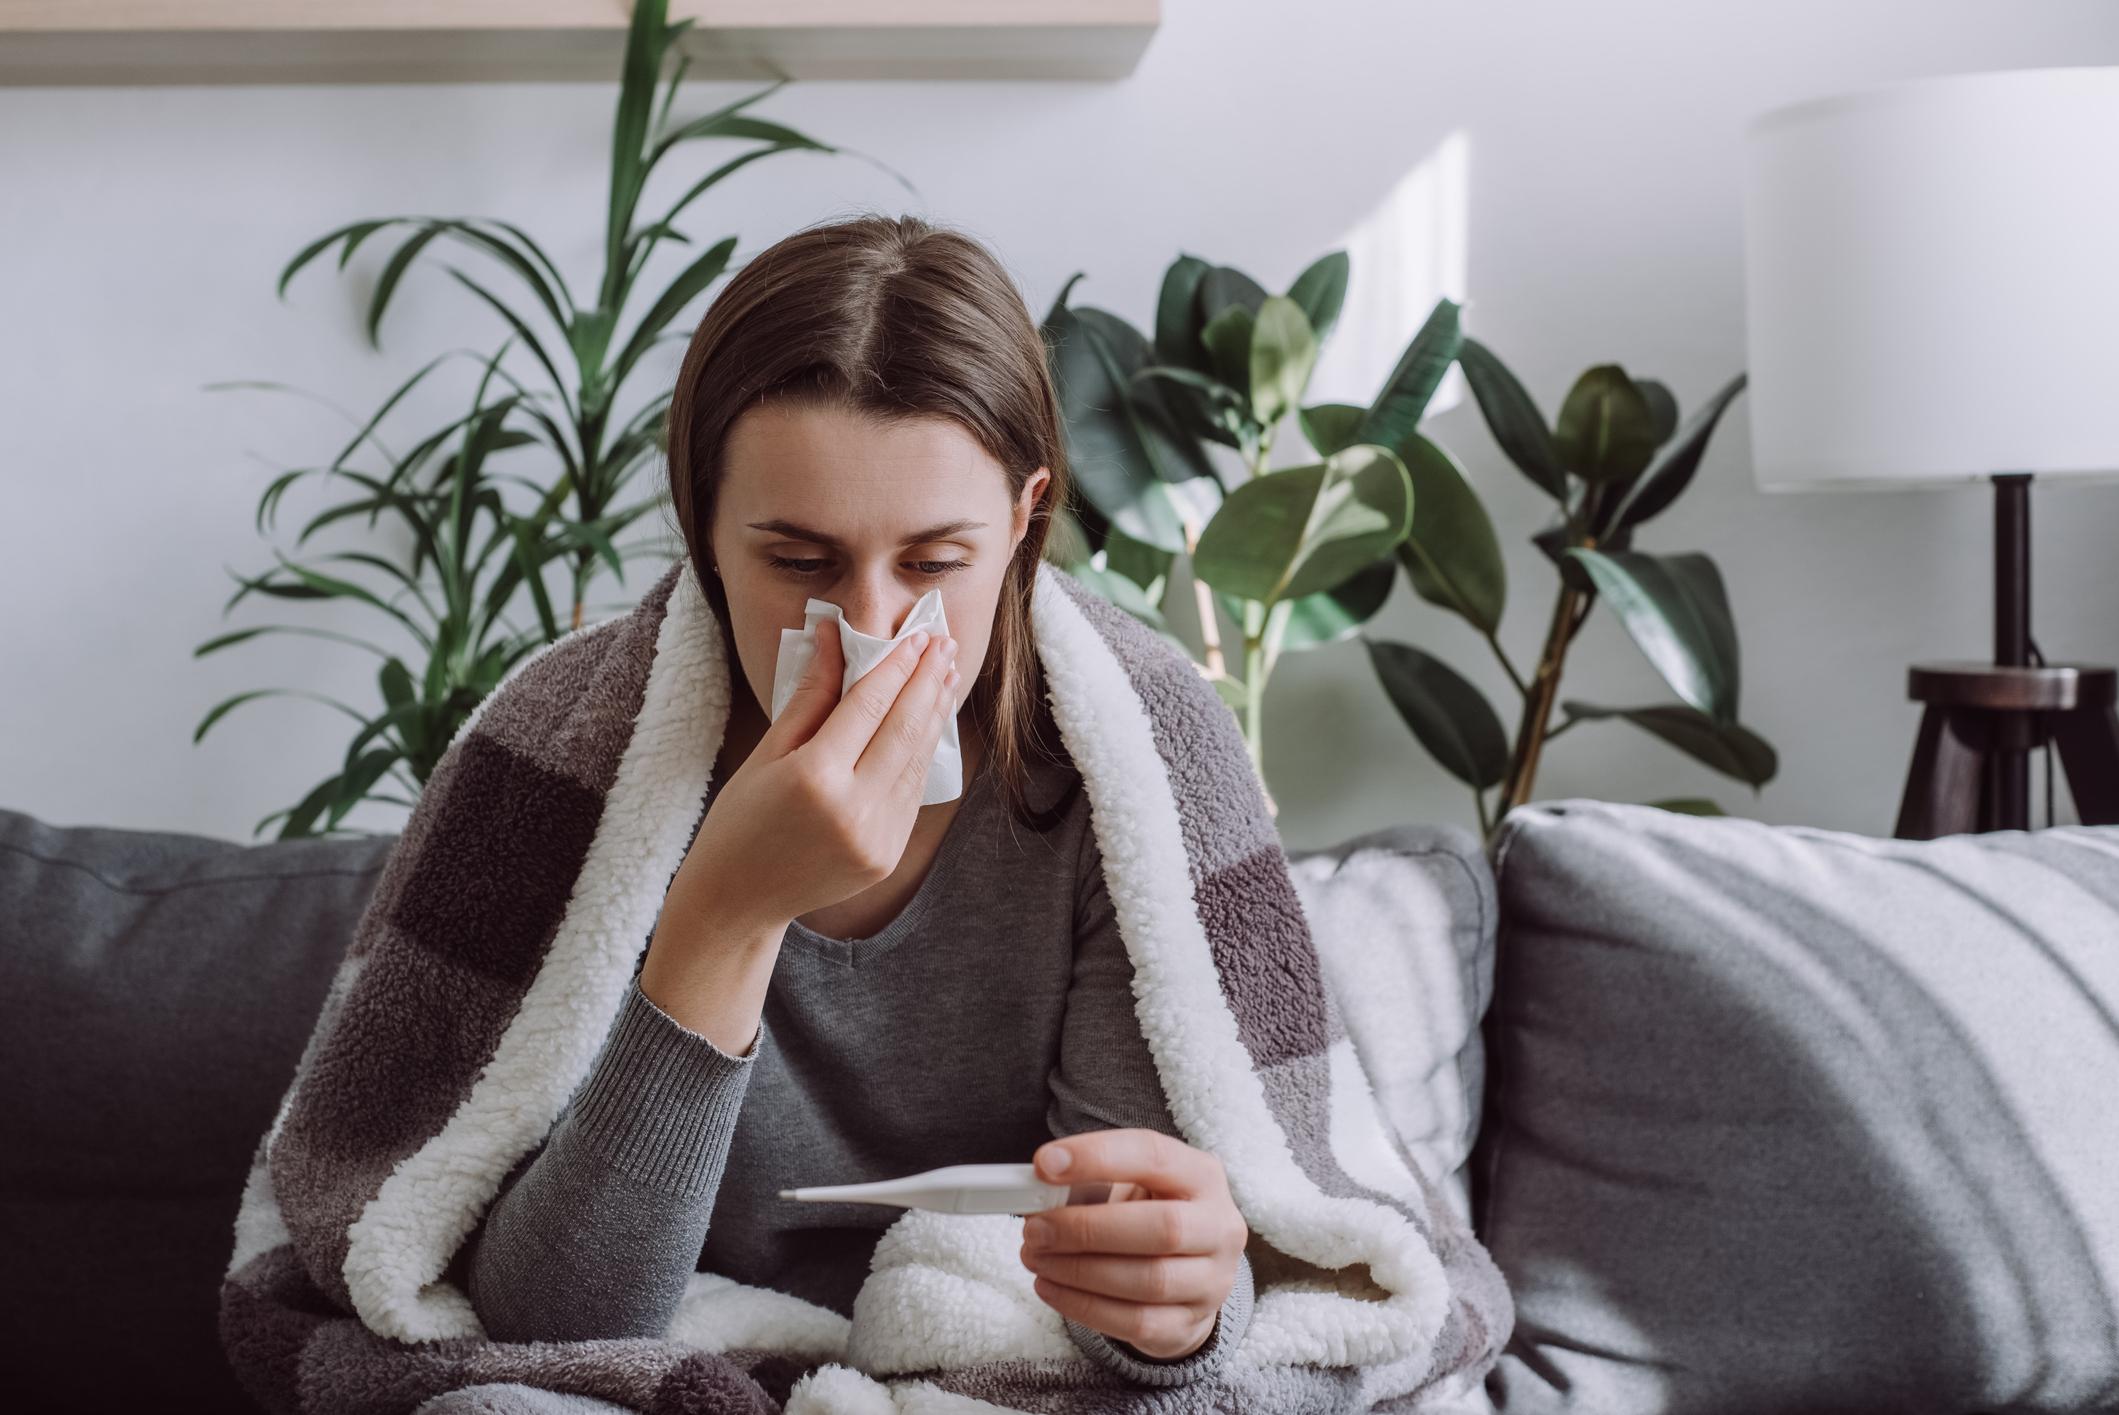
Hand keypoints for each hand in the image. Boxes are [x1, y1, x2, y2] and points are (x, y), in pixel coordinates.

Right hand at [679, 613, 960, 931]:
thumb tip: (833, 634)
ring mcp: (877, 837)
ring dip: (934, 714)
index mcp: (815, 778)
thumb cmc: (739, 821)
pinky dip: (923, 753)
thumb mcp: (767, 752)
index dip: (897, 666)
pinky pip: (912, 792)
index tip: (918, 636)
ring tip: (946, 675)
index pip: (869, 705)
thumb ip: (811, 695)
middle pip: (904, 729)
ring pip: (916, 760)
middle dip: (928, 681)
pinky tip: (929, 724)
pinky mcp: (888, 855)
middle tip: (946, 643)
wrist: (739, 901)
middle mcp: (853, 809)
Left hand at [1018, 1129, 1248, 1360]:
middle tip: (1035, 1229)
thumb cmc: (1149, 1215)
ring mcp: (1212, 1281)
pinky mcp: (1190, 1325)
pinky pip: (1137, 1323)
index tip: (1044, 1165)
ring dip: (1079, 1270)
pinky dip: (1084, 1306)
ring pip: (1150, 1281)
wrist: (1189, 1273)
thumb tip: (1036, 1192)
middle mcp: (1219, 1227)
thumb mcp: (1132, 1185)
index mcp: (1202, 1176)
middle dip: (1087, 1228)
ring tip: (1035, 1258)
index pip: (1154, 1155)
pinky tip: (1051, 1288)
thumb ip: (1092, 1184)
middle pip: (1163, 1228)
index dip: (1097, 1158)